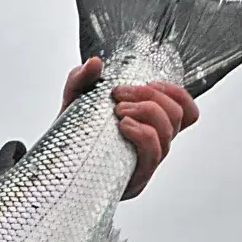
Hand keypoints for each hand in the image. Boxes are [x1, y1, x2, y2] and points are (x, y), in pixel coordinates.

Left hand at [60, 56, 199, 199]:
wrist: (55, 166)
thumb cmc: (73, 136)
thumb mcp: (75, 102)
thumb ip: (82, 79)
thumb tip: (95, 63)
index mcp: (149, 126)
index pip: (186, 111)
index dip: (176, 93)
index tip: (148, 83)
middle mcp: (153, 144)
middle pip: (177, 116)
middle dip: (151, 97)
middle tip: (119, 95)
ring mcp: (145, 162)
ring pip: (167, 133)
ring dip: (146, 112)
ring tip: (119, 111)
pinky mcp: (135, 178)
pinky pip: (153, 153)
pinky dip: (143, 134)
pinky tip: (123, 126)